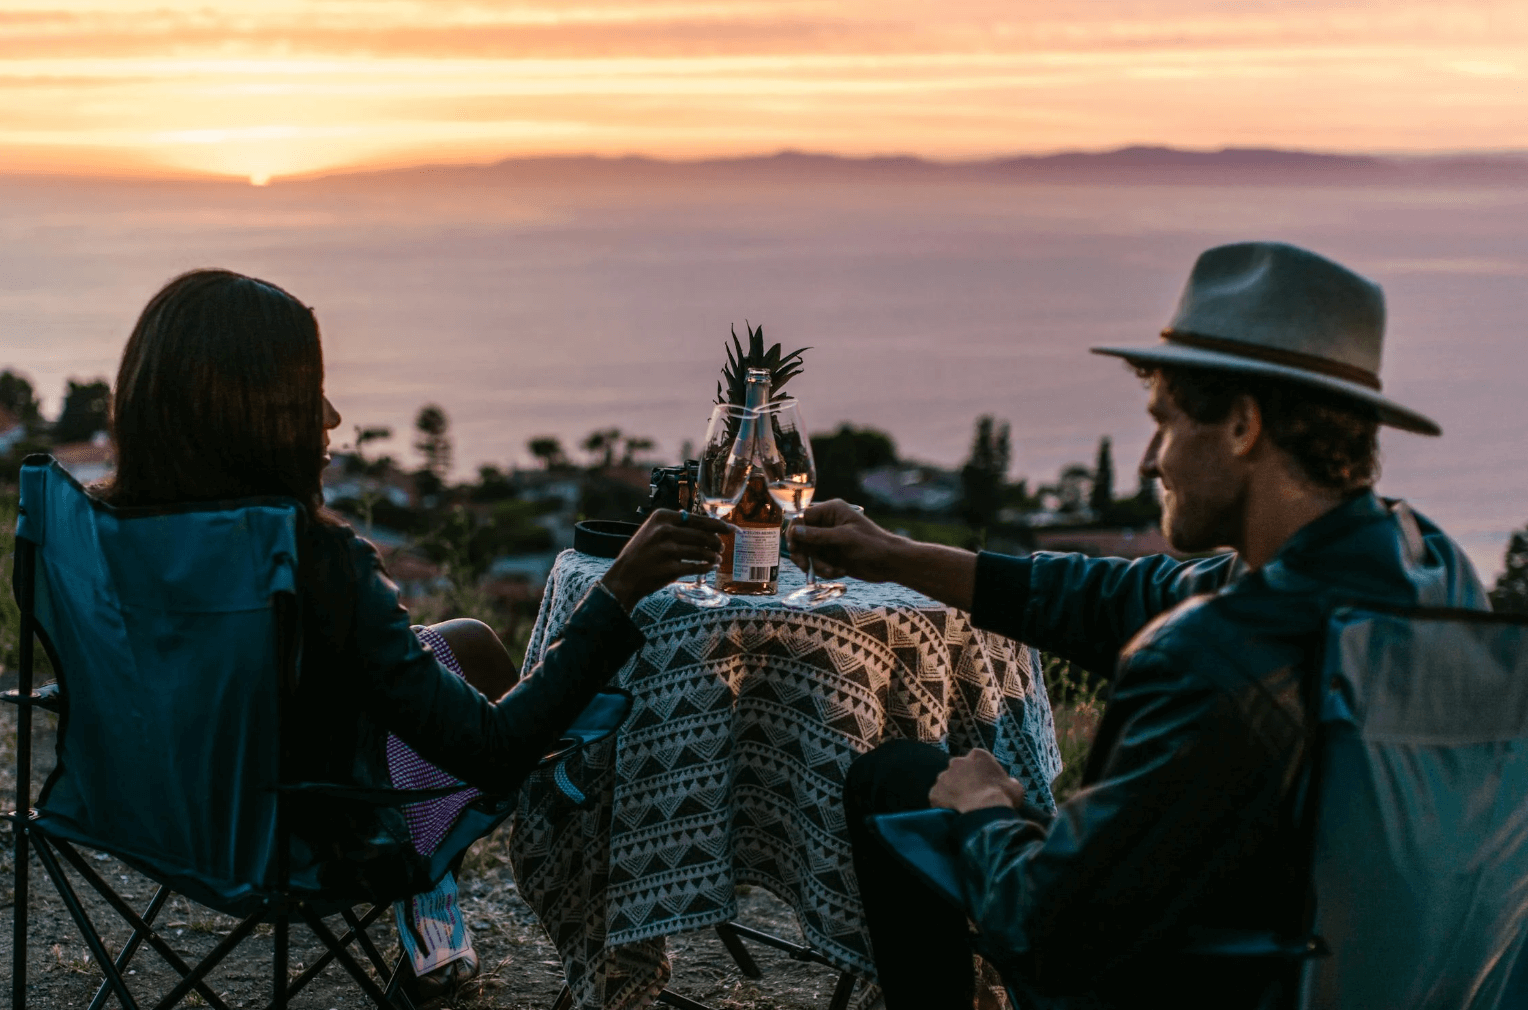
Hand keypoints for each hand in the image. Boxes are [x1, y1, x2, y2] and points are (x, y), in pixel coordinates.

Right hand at [601, 509, 728, 610]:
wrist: (624, 576)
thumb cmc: (641, 553)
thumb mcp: (652, 530)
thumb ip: (675, 525)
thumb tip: (706, 526)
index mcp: (662, 517)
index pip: (698, 519)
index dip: (718, 525)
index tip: (730, 529)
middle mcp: (665, 531)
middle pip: (703, 535)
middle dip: (717, 542)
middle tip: (721, 547)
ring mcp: (667, 550)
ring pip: (702, 551)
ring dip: (714, 556)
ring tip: (717, 559)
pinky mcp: (670, 568)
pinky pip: (697, 567)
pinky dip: (707, 567)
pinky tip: (710, 567)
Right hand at [785, 500, 906, 581]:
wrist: (889, 563)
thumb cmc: (872, 544)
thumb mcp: (844, 538)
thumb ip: (818, 535)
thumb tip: (795, 531)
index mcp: (831, 511)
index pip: (803, 517)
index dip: (795, 531)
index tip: (794, 546)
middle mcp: (827, 524)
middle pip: (801, 536)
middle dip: (802, 553)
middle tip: (804, 565)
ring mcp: (828, 540)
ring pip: (808, 552)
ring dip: (816, 565)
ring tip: (831, 571)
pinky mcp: (831, 555)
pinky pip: (816, 563)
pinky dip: (824, 570)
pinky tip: (839, 571)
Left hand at [929, 749, 1026, 814]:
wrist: (984, 812)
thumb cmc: (1003, 798)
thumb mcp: (1016, 787)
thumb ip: (1010, 781)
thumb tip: (1010, 783)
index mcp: (977, 755)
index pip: (977, 761)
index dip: (982, 774)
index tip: (986, 786)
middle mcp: (957, 761)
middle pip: (959, 770)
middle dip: (964, 781)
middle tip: (973, 797)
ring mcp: (943, 776)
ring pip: (947, 784)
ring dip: (952, 792)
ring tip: (962, 807)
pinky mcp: (934, 792)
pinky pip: (938, 798)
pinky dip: (944, 805)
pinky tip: (953, 814)